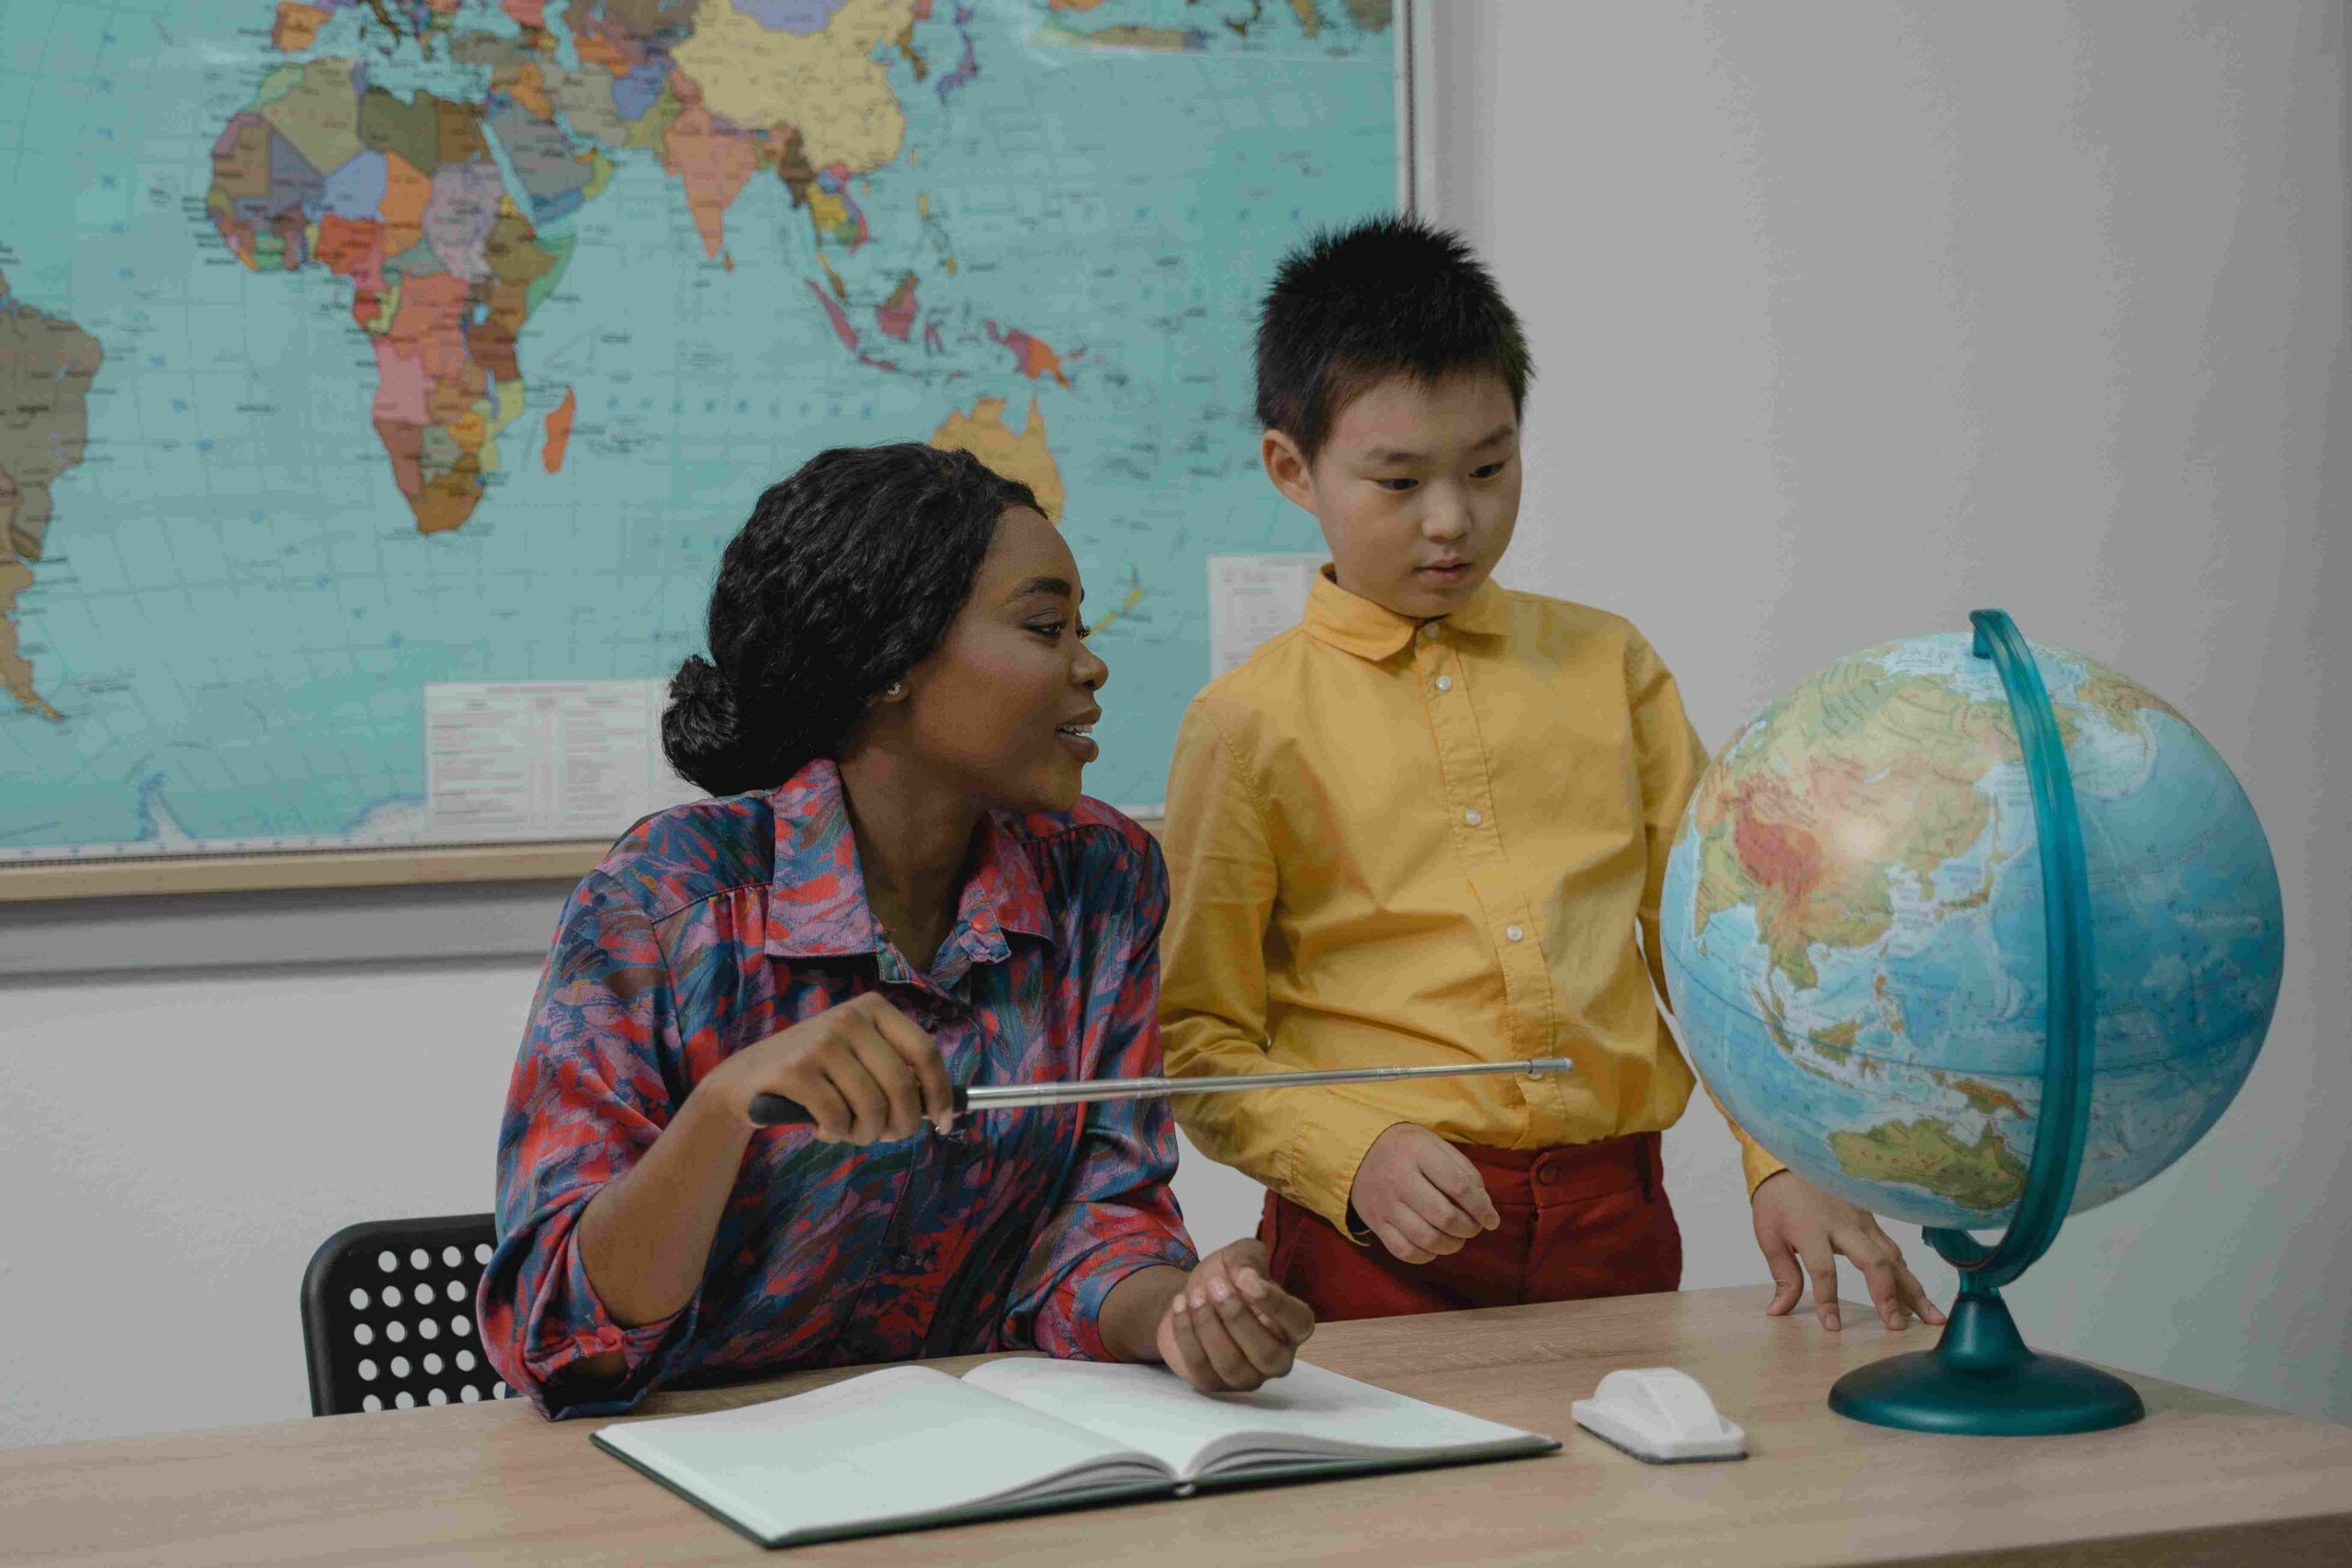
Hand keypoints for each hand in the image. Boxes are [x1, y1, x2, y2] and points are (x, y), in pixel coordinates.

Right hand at [707, 992, 953, 1144]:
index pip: (925, 1051)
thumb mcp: (858, 1056)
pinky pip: (838, 1118)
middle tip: (888, 1137)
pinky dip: (836, 1133)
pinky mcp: (796, 1070)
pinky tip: (823, 1127)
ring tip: (849, 1131)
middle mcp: (849, 1018)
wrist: (745, 1080)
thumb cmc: (816, 1074)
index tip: (945, 1123)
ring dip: (865, 1134)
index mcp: (874, 1009)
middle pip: (902, 1085)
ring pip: (871, 1107)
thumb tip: (948, 1107)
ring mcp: (821, 1042)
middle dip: (902, 1124)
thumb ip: (897, 1071)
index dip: (940, 1092)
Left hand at [1155, 1240, 1315, 1393]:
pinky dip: (1186, 1333)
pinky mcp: (1212, 1383)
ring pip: (1232, 1365)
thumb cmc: (1226, 1278)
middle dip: (1236, 1317)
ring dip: (1208, 1326)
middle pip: (1267, 1355)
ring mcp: (1246, 1376)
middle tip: (1214, 1285)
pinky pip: (1200, 1367)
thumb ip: (1248, 1259)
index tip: (1245, 1278)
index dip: (1275, 1304)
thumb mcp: (1239, 1256)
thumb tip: (1246, 1275)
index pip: (1299, 1324)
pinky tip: (1180, 1305)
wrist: (1191, 1295)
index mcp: (1292, 1326)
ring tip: (1194, 1295)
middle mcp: (1276, 1358)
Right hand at [1348, 1123, 1499, 1263]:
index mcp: (1418, 1153)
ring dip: (1451, 1245)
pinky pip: (1404, 1251)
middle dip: (1468, 1228)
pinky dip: (1426, 1255)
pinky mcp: (1376, 1223)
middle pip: (1444, 1217)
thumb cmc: (1407, 1149)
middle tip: (1474, 1227)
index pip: (1459, 1186)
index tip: (1492, 1220)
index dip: (1482, 1208)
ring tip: (1457, 1238)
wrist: (1358, 1152)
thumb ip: (1463, 1170)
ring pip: (1426, 1238)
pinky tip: (1433, 1246)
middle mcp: (1399, 1179)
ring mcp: (1385, 1204)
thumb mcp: (1435, 1144)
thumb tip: (1484, 1205)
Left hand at [1752, 1171, 1946, 1330]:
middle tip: (1896, 1326)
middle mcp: (1842, 1224)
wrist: (1791, 1160)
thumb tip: (1779, 1311)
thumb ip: (1783, 1275)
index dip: (1829, 1300)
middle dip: (1888, 1295)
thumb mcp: (1768, 1236)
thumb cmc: (1777, 1201)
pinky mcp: (1872, 1220)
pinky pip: (1893, 1250)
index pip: (1823, 1268)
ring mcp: (1862, 1220)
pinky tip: (1916, 1299)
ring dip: (1912, 1289)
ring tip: (1930, 1319)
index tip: (1833, 1327)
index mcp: (1810, 1228)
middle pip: (1873, 1260)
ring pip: (1893, 1257)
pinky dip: (1906, 1276)